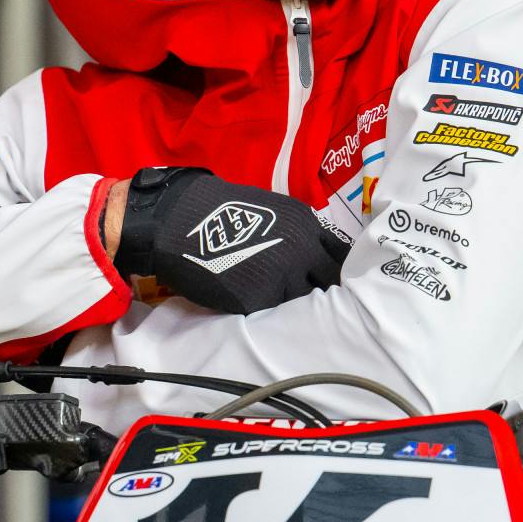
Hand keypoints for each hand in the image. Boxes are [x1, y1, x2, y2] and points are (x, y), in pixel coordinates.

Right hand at [109, 167, 344, 315]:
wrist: (182, 220)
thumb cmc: (223, 211)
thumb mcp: (275, 213)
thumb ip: (300, 234)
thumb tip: (316, 257)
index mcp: (307, 227)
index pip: (341, 257)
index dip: (335, 269)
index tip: (328, 278)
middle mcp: (301, 252)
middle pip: (329, 283)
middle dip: (321, 289)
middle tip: (310, 295)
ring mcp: (281, 278)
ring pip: (303, 300)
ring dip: (295, 302)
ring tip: (281, 300)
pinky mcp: (258, 300)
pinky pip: (273, 310)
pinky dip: (269, 308)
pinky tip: (258, 301)